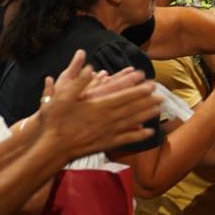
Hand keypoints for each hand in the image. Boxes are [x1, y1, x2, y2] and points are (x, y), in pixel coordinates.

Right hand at [39, 55, 161, 158]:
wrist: (52, 149)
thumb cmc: (55, 122)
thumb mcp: (61, 98)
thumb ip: (78, 82)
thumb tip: (89, 66)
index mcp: (99, 106)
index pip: (125, 96)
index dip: (139, 90)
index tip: (151, 85)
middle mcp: (108, 119)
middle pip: (133, 108)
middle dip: (148, 101)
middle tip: (162, 95)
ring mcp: (109, 132)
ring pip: (133, 122)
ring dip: (147, 114)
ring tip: (159, 109)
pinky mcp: (106, 144)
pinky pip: (127, 139)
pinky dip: (139, 135)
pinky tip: (149, 132)